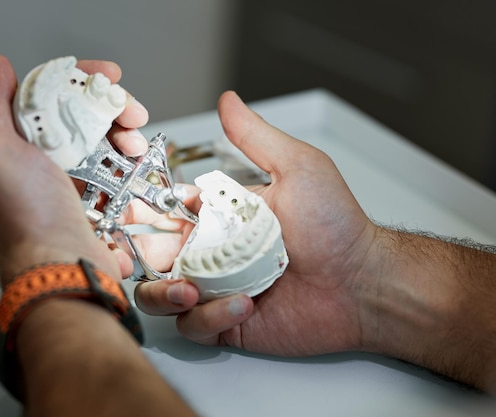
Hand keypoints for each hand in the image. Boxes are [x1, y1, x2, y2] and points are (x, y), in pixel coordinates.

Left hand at [0, 55, 148, 283]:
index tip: (108, 76)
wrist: (59, 266)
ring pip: (105, 144)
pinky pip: (118, 175)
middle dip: (113, 110)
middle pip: (84, 118)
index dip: (80, 81)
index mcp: (18, 146)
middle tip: (133, 113)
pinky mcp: (96, 203)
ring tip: (137, 148)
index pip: (50, 97)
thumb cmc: (24, 218)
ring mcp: (72, 184)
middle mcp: (43, 163)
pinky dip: (132, 167)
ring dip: (127, 138)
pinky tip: (138, 166)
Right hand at [133, 91, 378, 355]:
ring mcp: (215, 289)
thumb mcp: (297, 168)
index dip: (141, 209)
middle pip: (150, 254)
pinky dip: (209, 317)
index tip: (132, 209)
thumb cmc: (335, 226)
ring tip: (189, 290)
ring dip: (163, 293)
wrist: (362, 283)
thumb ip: (256, 137)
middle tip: (149, 255)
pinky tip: (244, 305)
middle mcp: (210, 252)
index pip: (163, 210)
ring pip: (158, 294)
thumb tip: (229, 101)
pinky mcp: (225, 322)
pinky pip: (193, 325)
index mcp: (218, 216)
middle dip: (135, 255)